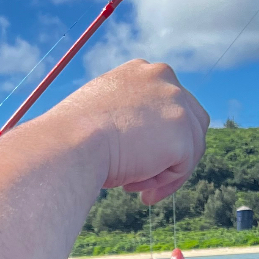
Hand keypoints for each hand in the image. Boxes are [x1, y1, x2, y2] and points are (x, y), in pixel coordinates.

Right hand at [54, 59, 209, 203]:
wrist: (69, 144)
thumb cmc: (71, 138)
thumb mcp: (100, 117)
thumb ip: (127, 120)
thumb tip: (141, 145)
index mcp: (140, 71)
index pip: (168, 103)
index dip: (157, 137)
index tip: (136, 160)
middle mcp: (163, 78)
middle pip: (190, 122)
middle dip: (171, 156)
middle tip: (143, 183)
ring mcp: (177, 104)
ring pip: (190, 147)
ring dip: (164, 173)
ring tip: (133, 187)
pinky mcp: (182, 134)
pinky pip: (183, 167)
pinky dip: (164, 184)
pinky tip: (135, 188)